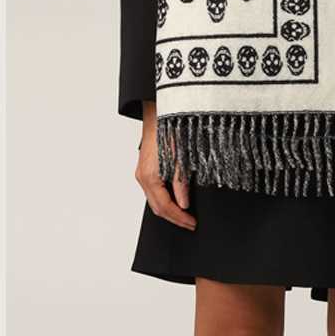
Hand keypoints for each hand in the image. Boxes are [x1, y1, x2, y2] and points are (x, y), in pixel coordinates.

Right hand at [135, 102, 195, 230]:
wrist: (159, 112)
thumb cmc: (170, 129)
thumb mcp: (180, 157)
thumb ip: (181, 183)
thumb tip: (185, 204)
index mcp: (150, 177)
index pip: (165, 208)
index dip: (180, 218)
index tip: (193, 223)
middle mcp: (142, 177)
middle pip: (157, 208)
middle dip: (174, 218)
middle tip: (190, 223)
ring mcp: (141, 173)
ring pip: (154, 200)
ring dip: (168, 210)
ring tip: (185, 214)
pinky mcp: (144, 168)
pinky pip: (152, 191)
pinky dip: (164, 199)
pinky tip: (175, 199)